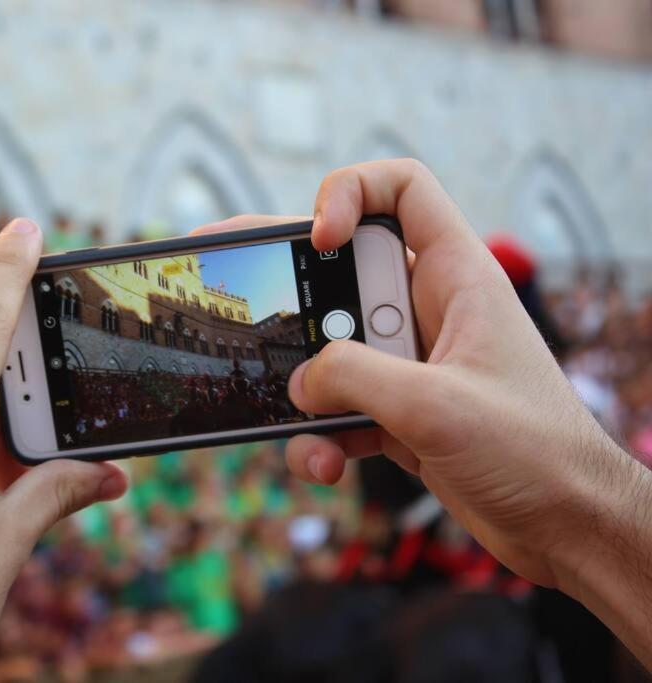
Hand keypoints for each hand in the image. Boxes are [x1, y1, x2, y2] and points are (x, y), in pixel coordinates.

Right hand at [193, 160, 651, 662]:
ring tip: (298, 426)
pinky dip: (319, 435)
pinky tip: (325, 465)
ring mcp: (408, 362)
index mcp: (456, 277)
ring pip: (329, 351)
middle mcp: (425, 309)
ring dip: (302, 391)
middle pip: (340, 272)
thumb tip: (298, 382)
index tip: (318, 239)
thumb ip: (355, 379)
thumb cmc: (535, 453)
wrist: (567, 526)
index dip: (350, 193)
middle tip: (238, 290)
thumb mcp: (437, 406)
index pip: (402, 190)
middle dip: (288, 289)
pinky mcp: (396, 411)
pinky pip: (336, 407)